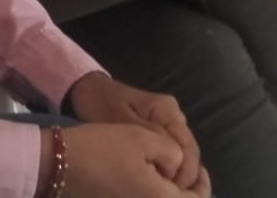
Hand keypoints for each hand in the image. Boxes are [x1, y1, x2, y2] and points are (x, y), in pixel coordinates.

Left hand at [65, 74, 207, 195]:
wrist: (88, 90)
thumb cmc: (101, 104)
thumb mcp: (120, 119)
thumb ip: (148, 134)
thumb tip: (174, 155)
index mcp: (166, 109)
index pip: (187, 145)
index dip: (184, 171)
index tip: (171, 189)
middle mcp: (173, 114)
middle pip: (188, 150)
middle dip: (182, 174)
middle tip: (168, 193)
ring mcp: (167, 121)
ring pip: (182, 152)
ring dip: (176, 171)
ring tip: (163, 188)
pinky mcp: (159, 128)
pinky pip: (171, 150)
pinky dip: (167, 165)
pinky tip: (158, 178)